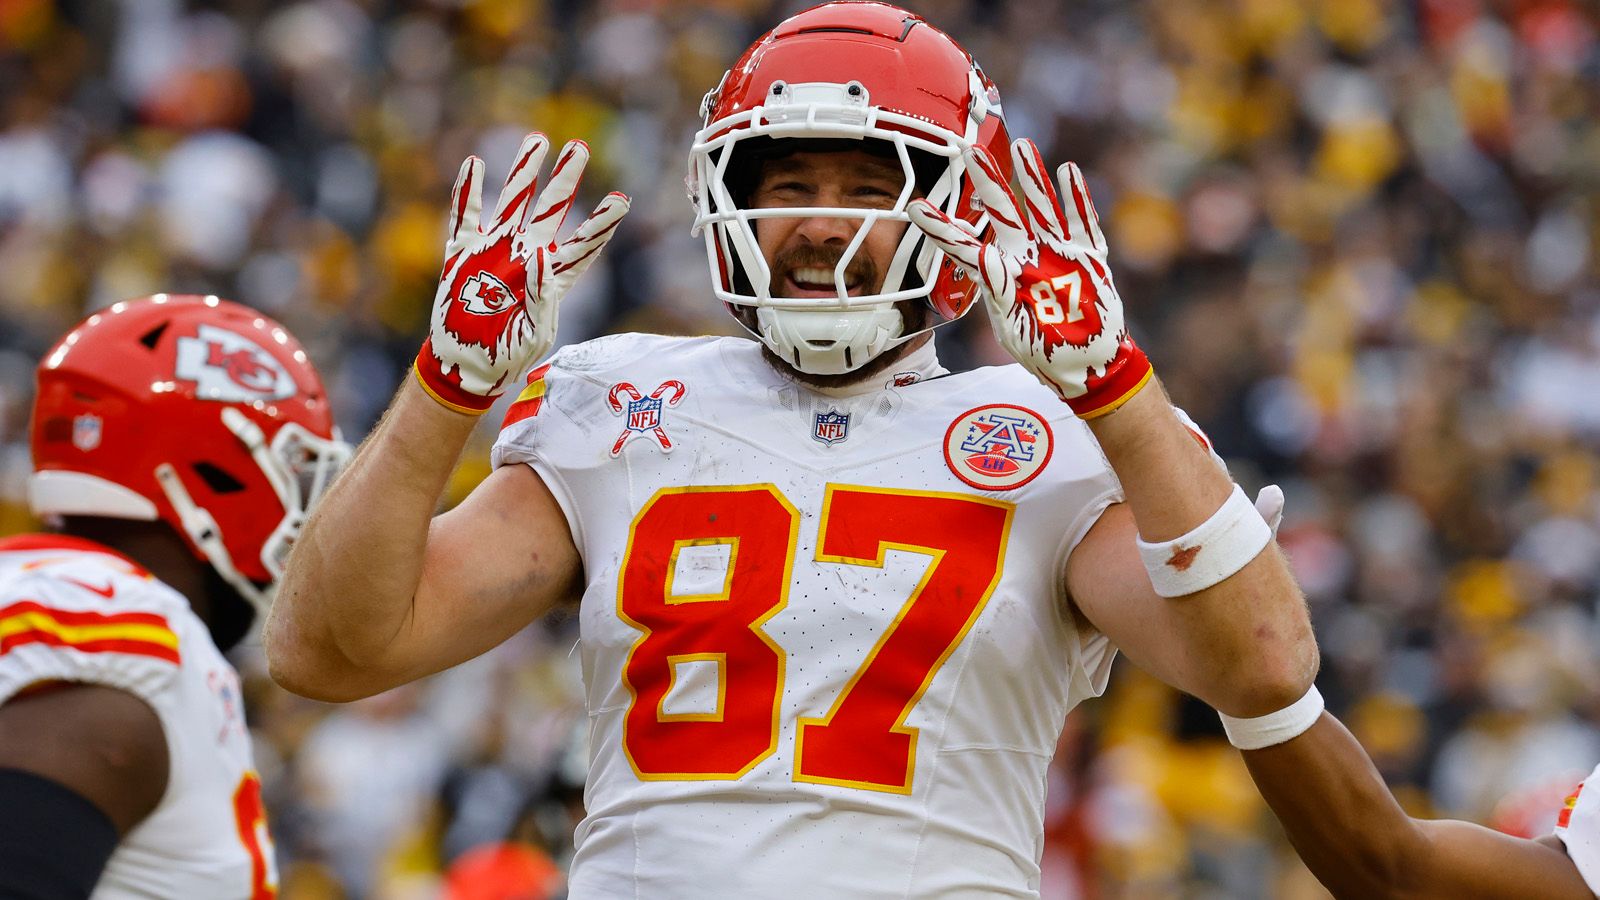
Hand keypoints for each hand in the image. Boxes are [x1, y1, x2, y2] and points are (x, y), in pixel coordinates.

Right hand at [414, 132, 630, 413]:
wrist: (467, 365)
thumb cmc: (508, 354)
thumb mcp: (535, 335)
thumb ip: (541, 298)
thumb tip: (540, 258)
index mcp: (552, 278)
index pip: (583, 244)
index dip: (601, 222)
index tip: (621, 198)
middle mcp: (526, 255)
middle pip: (551, 209)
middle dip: (565, 178)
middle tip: (579, 146)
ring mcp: (495, 250)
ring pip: (513, 201)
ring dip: (524, 172)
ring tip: (537, 141)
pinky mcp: (463, 254)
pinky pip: (466, 217)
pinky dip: (468, 192)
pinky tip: (475, 163)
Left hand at [908, 140, 1150, 417]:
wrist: (1086, 366)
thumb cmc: (1043, 351)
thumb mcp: (1013, 328)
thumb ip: (1000, 291)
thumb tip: (986, 258)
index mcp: (1001, 276)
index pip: (964, 246)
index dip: (941, 228)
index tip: (915, 207)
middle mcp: (1026, 258)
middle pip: (1004, 212)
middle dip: (989, 181)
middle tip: (970, 149)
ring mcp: (1057, 255)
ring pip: (1042, 208)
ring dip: (1032, 178)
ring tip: (1021, 145)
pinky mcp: (1088, 260)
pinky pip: (1082, 224)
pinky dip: (1076, 199)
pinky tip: (1067, 171)